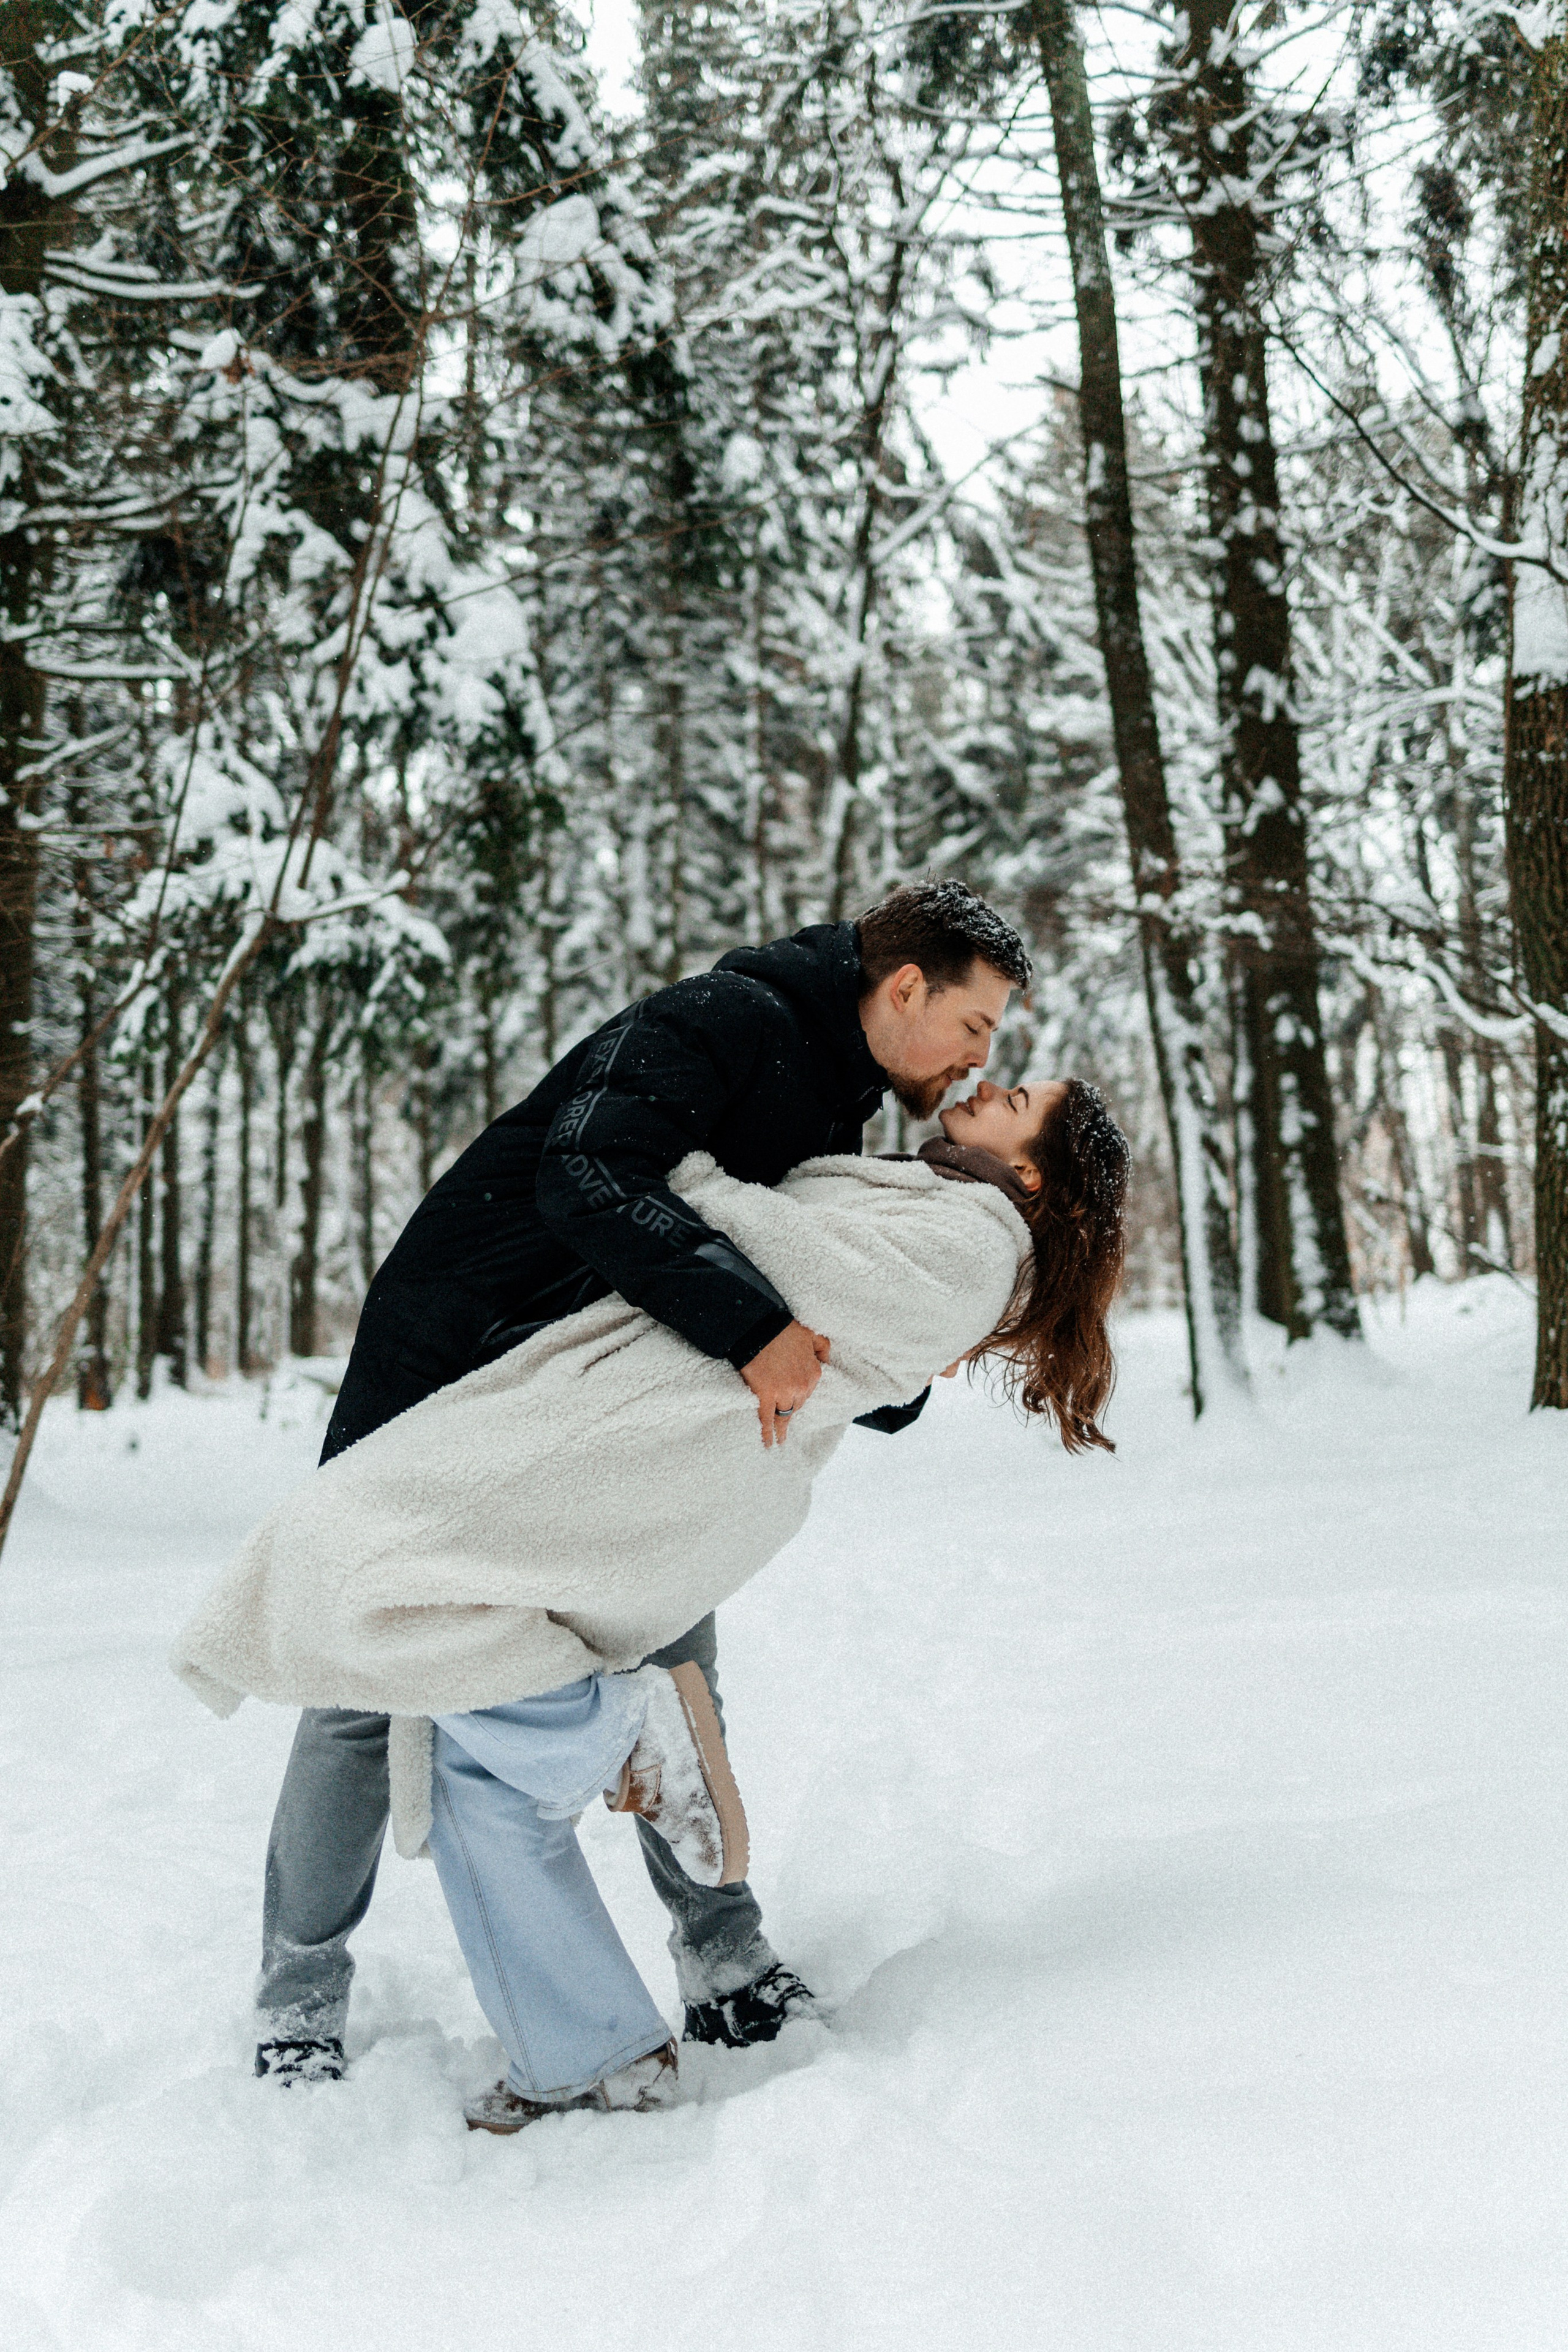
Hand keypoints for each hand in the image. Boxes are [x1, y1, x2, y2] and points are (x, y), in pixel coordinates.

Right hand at [740, 1319, 829, 1447]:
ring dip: (781, 1427)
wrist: (760, 1327)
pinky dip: (767, 1433)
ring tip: (779, 1440)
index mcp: (813, 1373)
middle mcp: (801, 1386)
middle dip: (789, 1406)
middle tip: (781, 1411)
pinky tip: (768, 1444)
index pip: (808, 1392)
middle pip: (796, 1404)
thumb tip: (827, 1361)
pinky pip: (767, 1420)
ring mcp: (783, 1393)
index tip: (792, 1397)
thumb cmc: (784, 1329)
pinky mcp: (765, 1396)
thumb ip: (823, 1348)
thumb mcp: (812, 1334)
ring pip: (784, 1414)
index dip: (798, 1393)